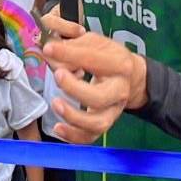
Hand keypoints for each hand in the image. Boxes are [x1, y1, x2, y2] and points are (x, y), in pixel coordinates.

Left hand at [41, 28, 146, 144]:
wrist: (132, 77)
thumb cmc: (109, 57)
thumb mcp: (96, 42)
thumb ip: (74, 44)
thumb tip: (51, 52)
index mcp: (120, 64)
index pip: (94, 59)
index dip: (68, 53)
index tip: (48, 49)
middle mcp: (120, 90)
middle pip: (100, 97)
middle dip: (75, 88)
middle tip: (58, 75)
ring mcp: (114, 110)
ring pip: (98, 123)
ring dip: (73, 116)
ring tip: (56, 103)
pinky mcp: (105, 123)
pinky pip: (90, 137)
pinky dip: (73, 136)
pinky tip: (58, 127)